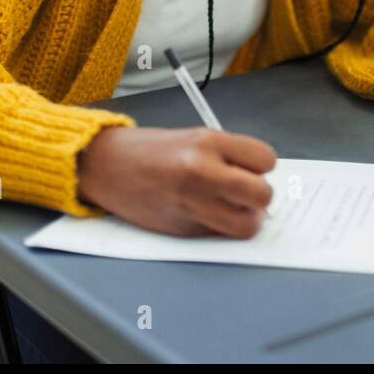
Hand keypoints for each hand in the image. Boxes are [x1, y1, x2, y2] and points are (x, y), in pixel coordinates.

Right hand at [75, 125, 275, 237]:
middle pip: (262, 195)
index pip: (266, 160)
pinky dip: (219, 228)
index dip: (262, 167)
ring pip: (246, 225)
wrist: (107, 165)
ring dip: (246, 220)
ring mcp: (192, 203)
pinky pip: (219, 234)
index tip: (253, 169)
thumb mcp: (195, 138)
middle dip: (260, 198)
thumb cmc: (151, 151)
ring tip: (232, 210)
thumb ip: (229, 156)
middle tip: (247, 194)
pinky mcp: (183, 229)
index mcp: (208, 143)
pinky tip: (203, 213)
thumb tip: (259, 179)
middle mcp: (202, 172)